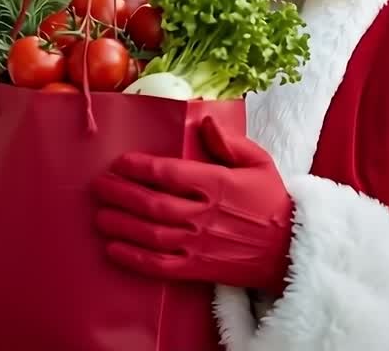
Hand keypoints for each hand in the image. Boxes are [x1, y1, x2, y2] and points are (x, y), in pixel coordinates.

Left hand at [92, 116, 293, 295]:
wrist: (289, 249)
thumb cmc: (272, 201)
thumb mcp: (259, 162)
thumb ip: (230, 142)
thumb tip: (204, 120)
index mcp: (218, 184)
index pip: (169, 173)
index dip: (139, 167)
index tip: (119, 162)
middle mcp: (204, 215)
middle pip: (152, 204)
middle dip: (120, 194)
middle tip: (99, 186)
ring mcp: (199, 245)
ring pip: (150, 234)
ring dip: (120, 224)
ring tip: (99, 215)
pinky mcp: (197, 269)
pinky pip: (159, 265)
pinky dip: (133, 259)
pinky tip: (113, 249)